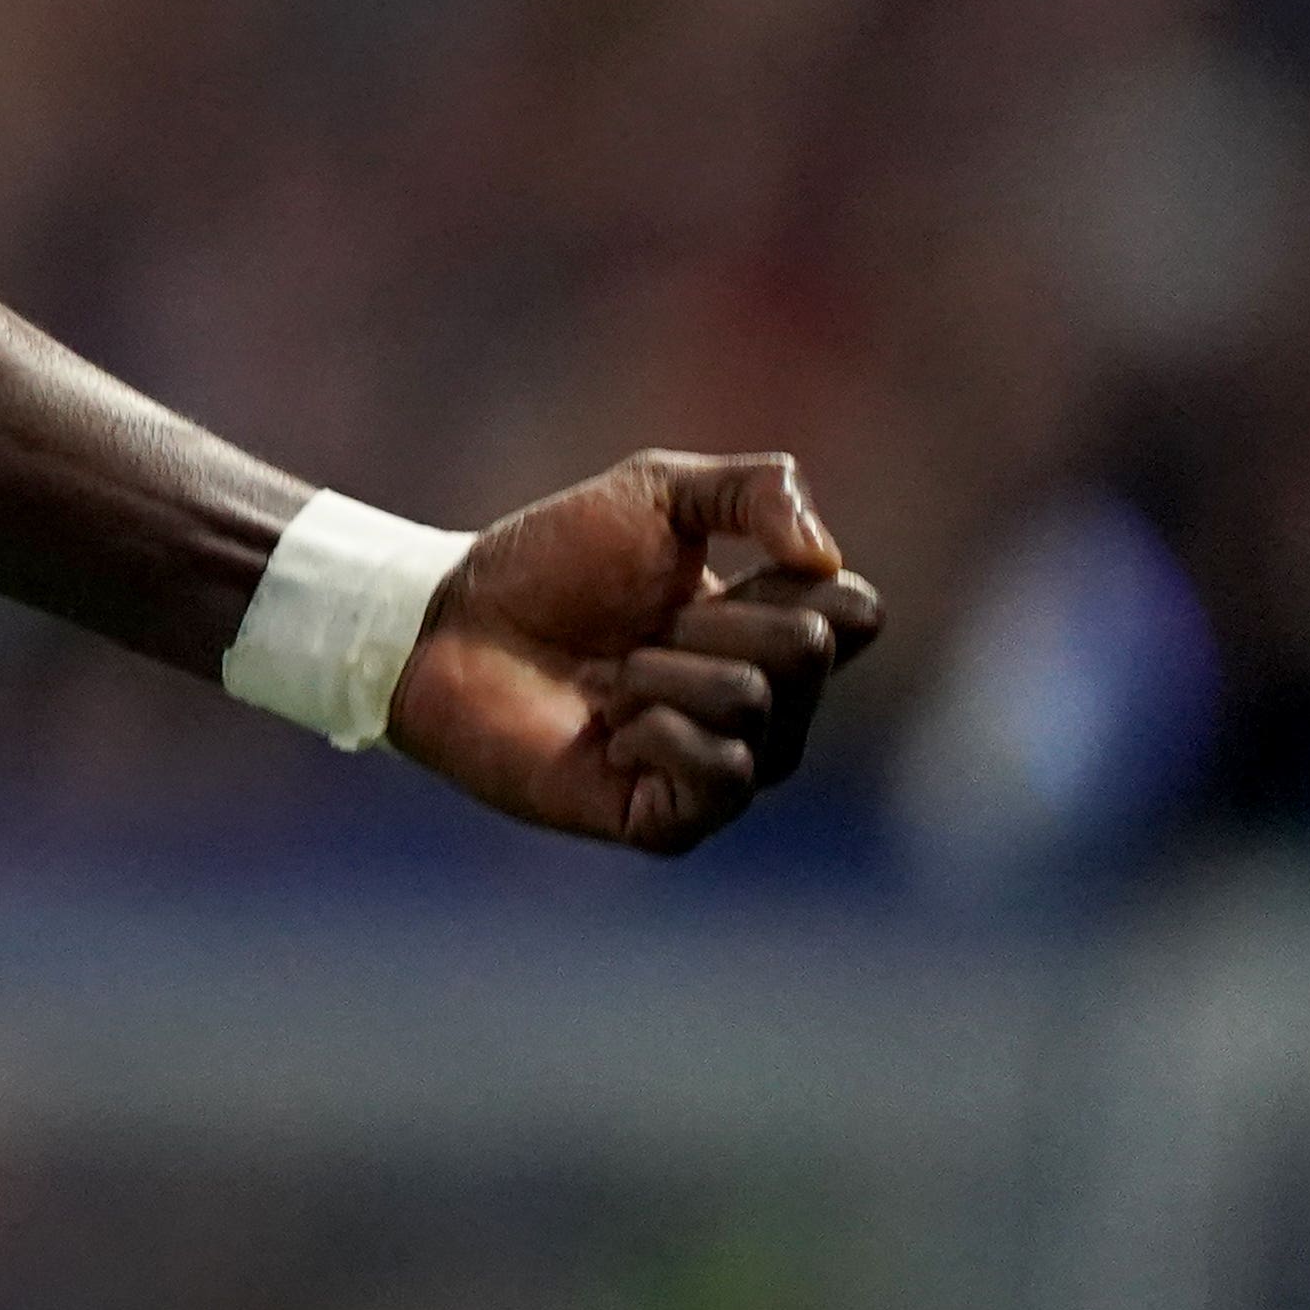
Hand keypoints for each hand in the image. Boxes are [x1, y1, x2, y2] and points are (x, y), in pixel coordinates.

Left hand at [386, 450, 886, 853]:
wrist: (452, 621)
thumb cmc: (551, 559)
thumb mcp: (657, 490)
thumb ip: (756, 489)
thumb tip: (824, 559)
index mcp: (778, 635)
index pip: (856, 613)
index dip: (784, 580)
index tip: (706, 570)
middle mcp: (772, 712)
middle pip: (808, 653)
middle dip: (706, 618)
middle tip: (639, 626)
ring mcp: (726, 769)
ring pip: (754, 705)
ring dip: (662, 668)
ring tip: (612, 675)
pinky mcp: (673, 820)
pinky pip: (721, 775)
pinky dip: (657, 730)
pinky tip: (610, 728)